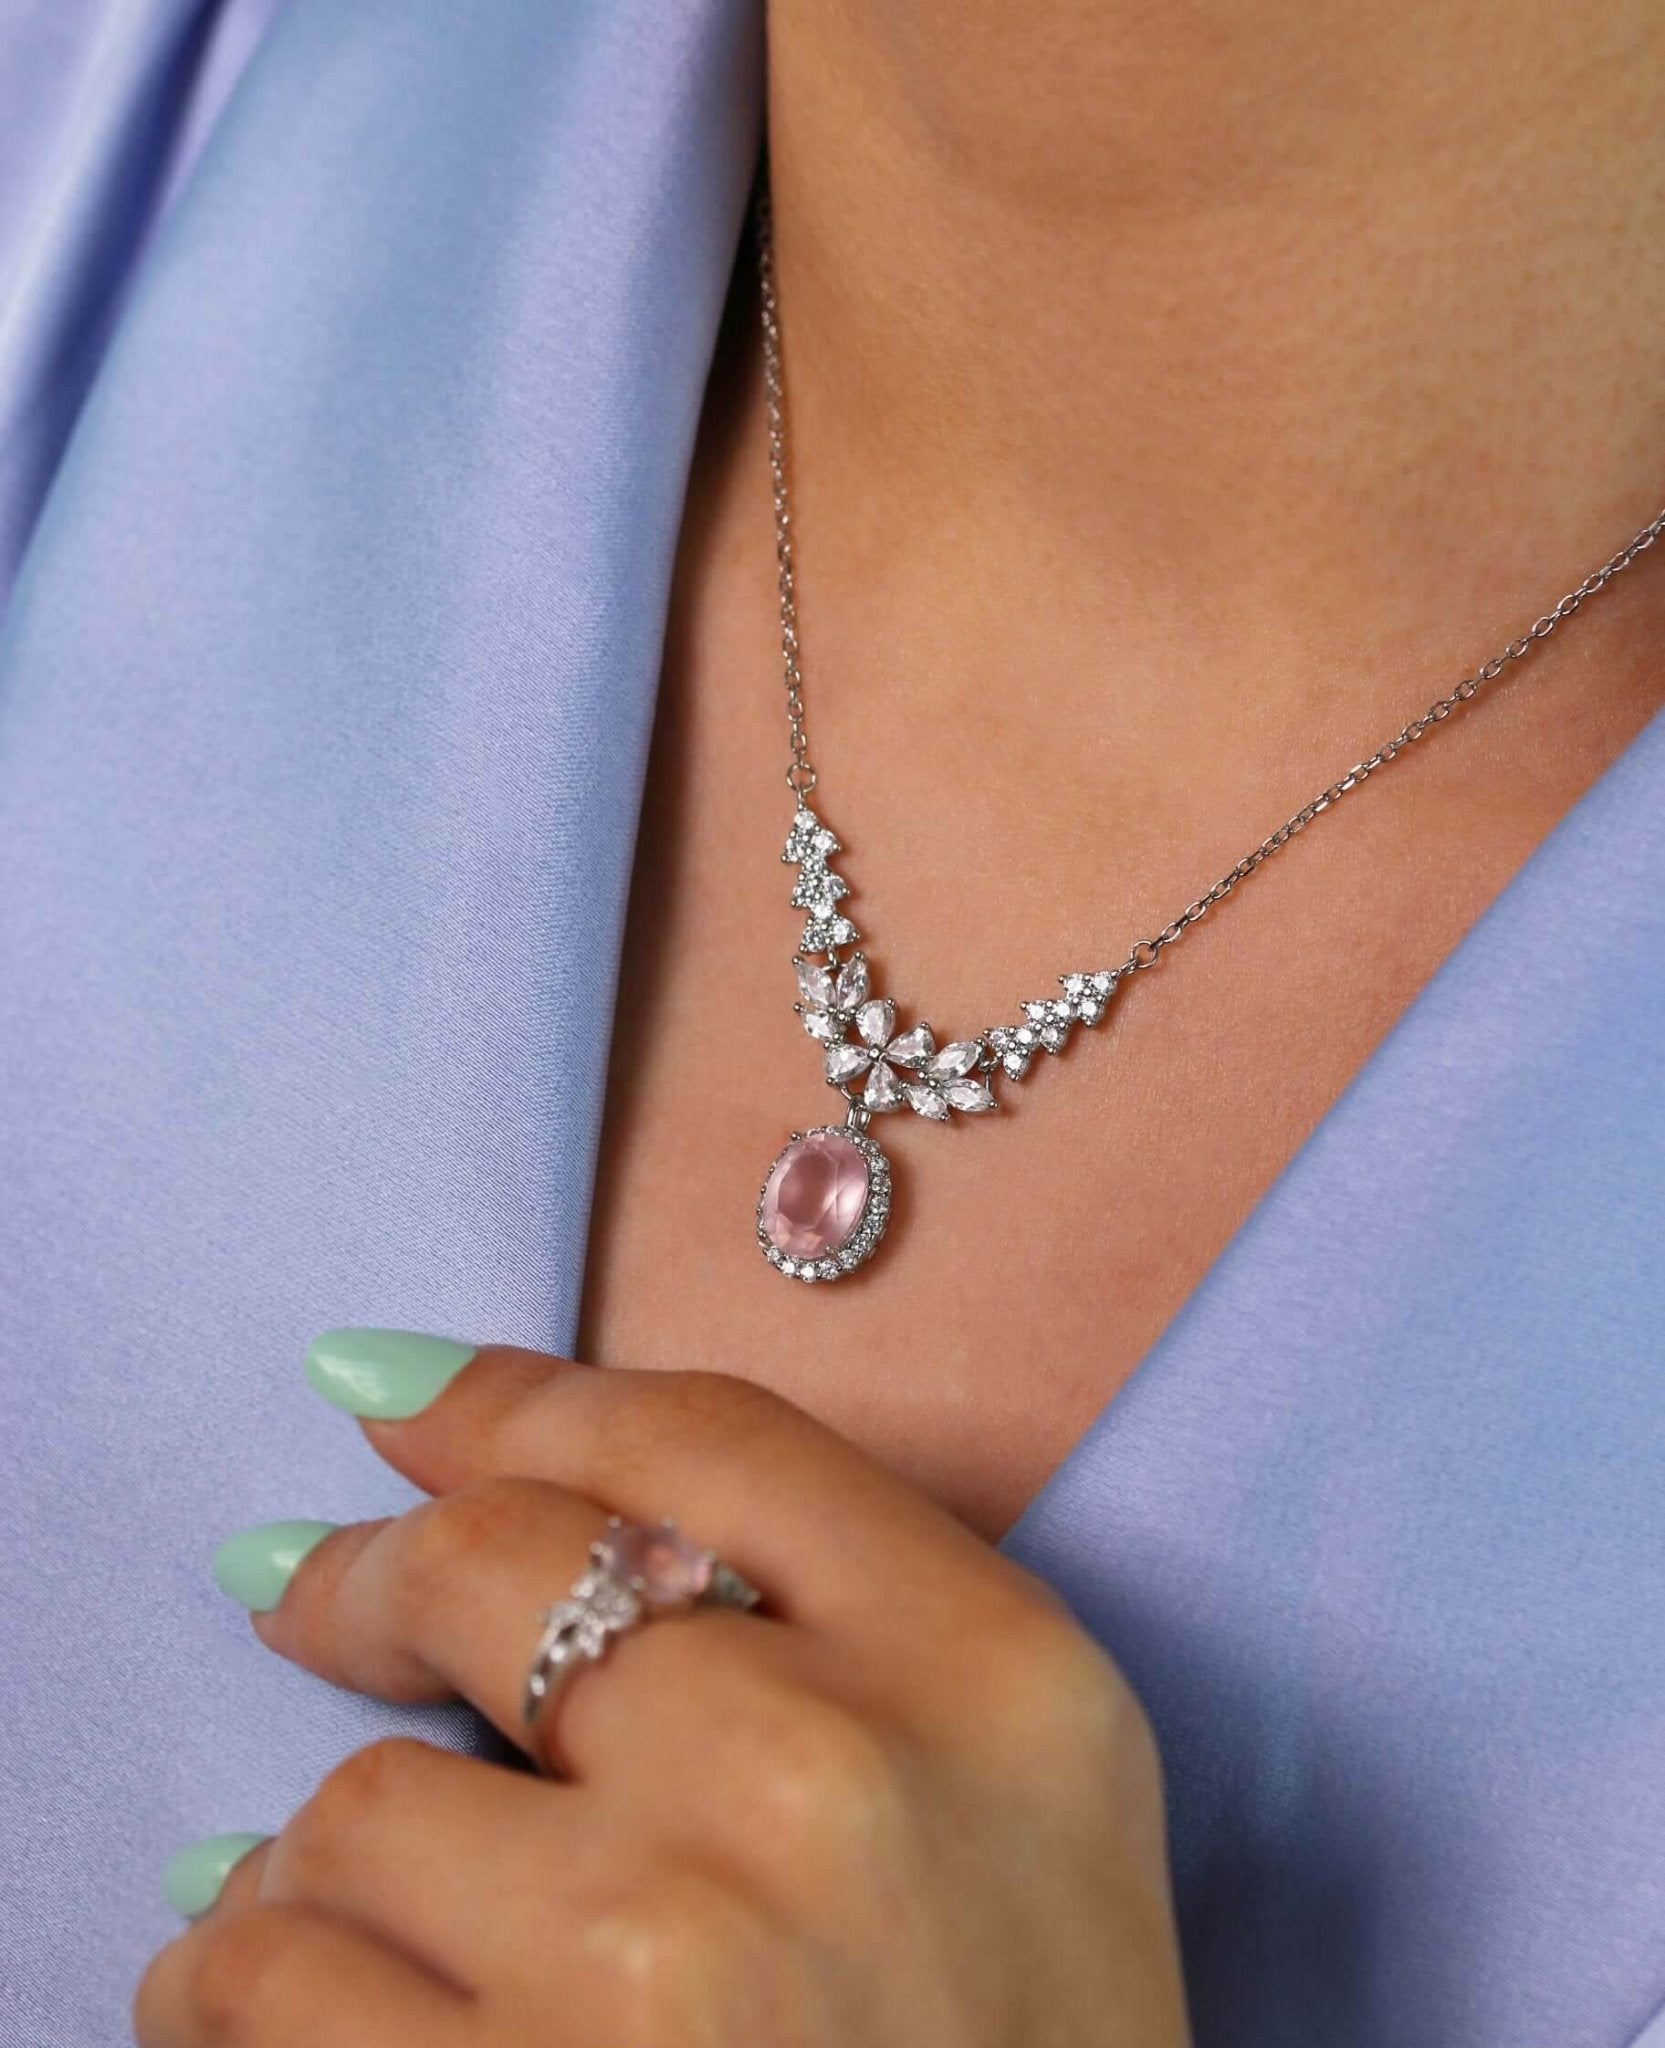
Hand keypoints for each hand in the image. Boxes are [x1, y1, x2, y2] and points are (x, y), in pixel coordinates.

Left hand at [136, 1342, 1190, 2046]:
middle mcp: (819, 1782)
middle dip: (366, 1585)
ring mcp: (659, 1967)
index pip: (694, 1439)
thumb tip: (477, 1452)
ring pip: (351, 1807)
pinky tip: (295, 1994)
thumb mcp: (1023, 1749)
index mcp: (972, 1660)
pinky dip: (244, 1982)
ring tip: (366, 1905)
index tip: (394, 1400)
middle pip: (491, 1569)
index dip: (508, 1399)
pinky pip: (265, 1986)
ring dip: (323, 1850)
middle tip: (307, 1604)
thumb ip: (824, 1571)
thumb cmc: (1020, 2020)